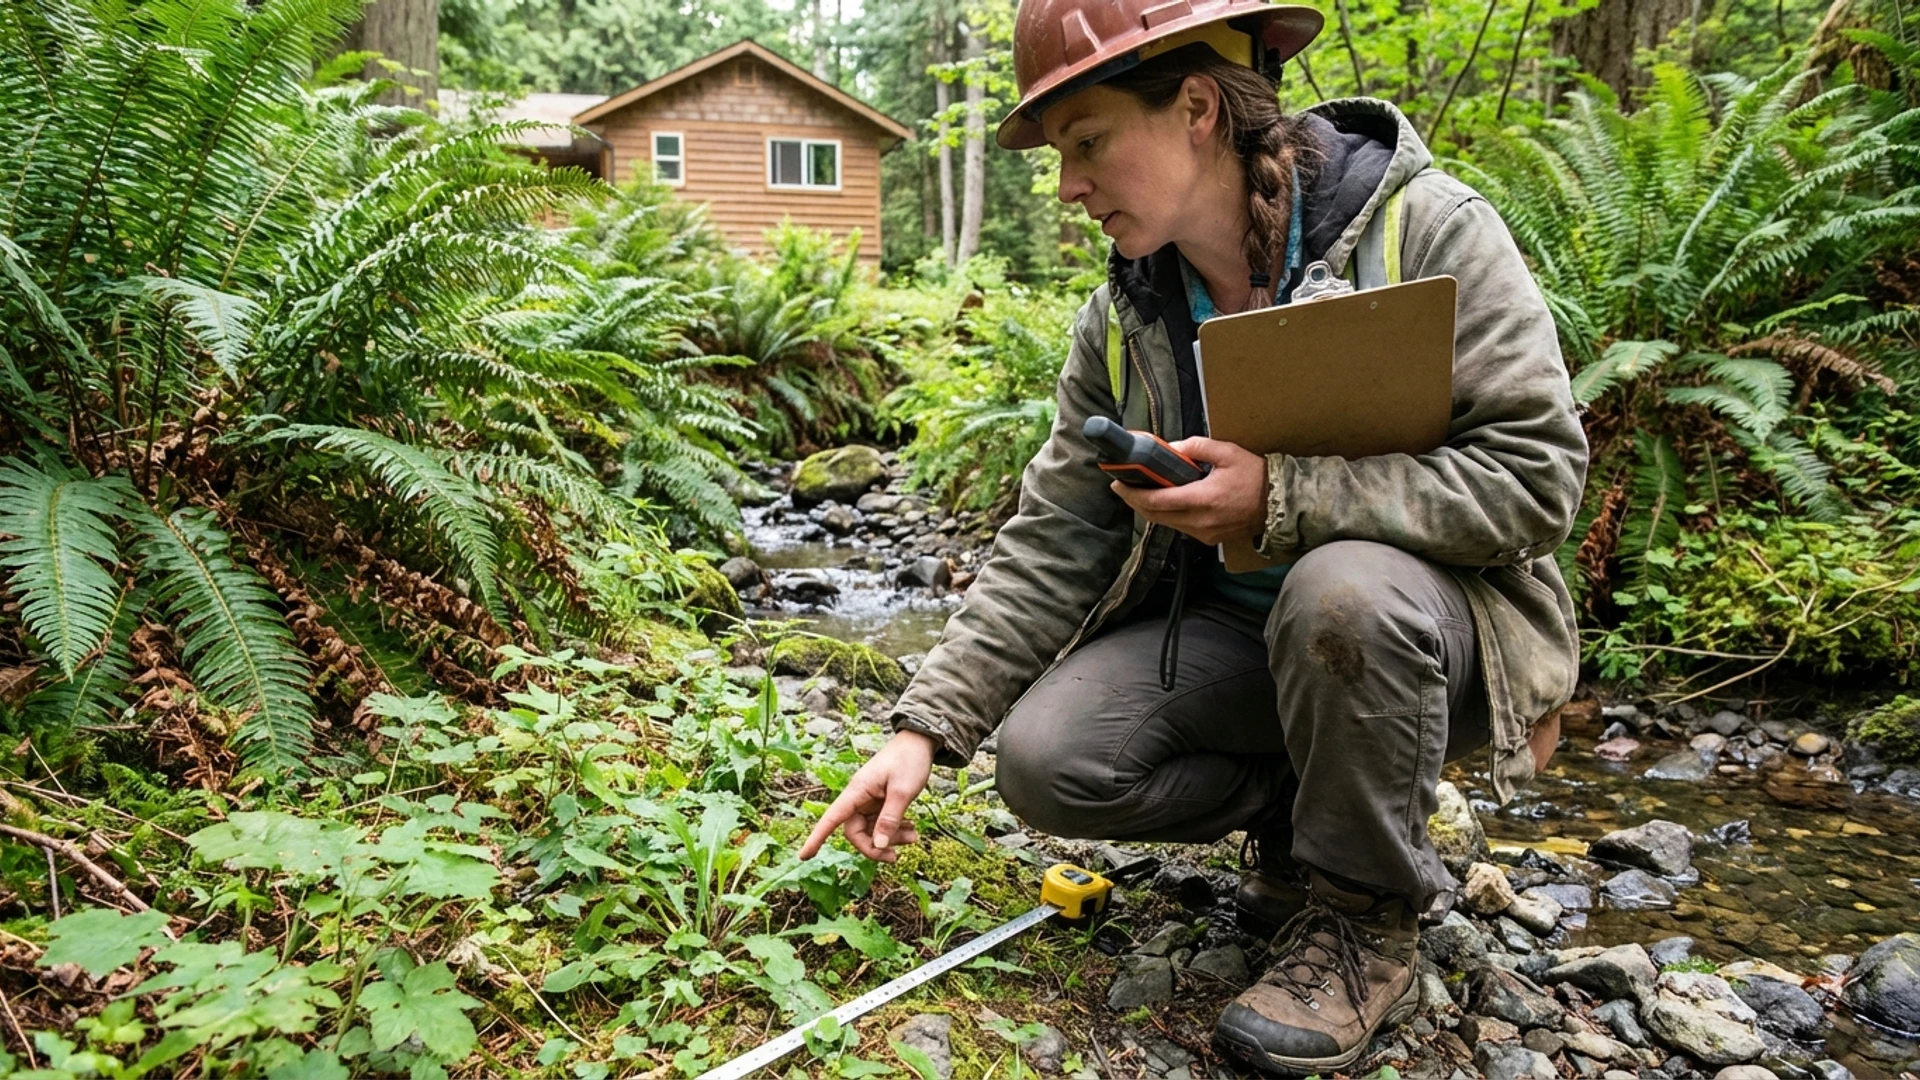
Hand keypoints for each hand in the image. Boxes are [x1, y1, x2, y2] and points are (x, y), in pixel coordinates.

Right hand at [799, 730, 935, 863]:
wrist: (919, 740)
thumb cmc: (909, 760)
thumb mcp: (902, 791)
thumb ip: (889, 819)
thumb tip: (878, 845)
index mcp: (857, 791)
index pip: (831, 819)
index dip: (816, 838)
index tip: (803, 856)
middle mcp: (859, 797)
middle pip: (855, 832)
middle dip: (874, 846)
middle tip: (896, 855)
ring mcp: (870, 800)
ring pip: (870, 829)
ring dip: (889, 838)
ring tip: (913, 837)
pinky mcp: (880, 801)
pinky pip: (881, 822)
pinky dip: (894, 829)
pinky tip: (911, 828)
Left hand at [1111, 436, 1267, 545]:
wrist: (1280, 504)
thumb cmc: (1255, 477)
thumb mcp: (1227, 453)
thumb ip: (1196, 447)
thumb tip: (1171, 448)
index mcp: (1202, 500)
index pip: (1156, 501)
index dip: (1133, 494)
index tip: (1118, 483)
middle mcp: (1199, 522)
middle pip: (1155, 516)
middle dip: (1135, 501)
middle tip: (1124, 485)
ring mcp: (1203, 534)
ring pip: (1166, 524)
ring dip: (1151, 509)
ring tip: (1143, 490)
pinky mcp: (1209, 540)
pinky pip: (1181, 528)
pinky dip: (1168, 515)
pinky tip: (1166, 501)